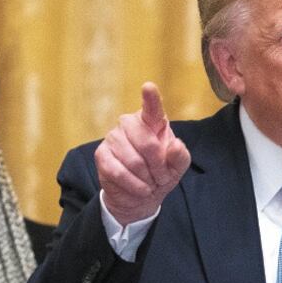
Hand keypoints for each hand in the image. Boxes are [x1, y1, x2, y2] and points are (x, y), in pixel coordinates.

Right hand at [94, 82, 190, 225]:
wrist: (141, 195)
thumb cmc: (161, 173)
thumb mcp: (177, 167)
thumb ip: (180, 156)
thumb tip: (174, 145)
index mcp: (152, 121)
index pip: (152, 108)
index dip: (151, 98)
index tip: (148, 87)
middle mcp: (129, 124)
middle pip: (147, 143)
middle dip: (158, 166)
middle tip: (162, 177)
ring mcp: (113, 137)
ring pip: (134, 160)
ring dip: (146, 178)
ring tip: (150, 183)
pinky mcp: (101, 155)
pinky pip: (118, 172)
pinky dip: (133, 185)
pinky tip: (139, 188)